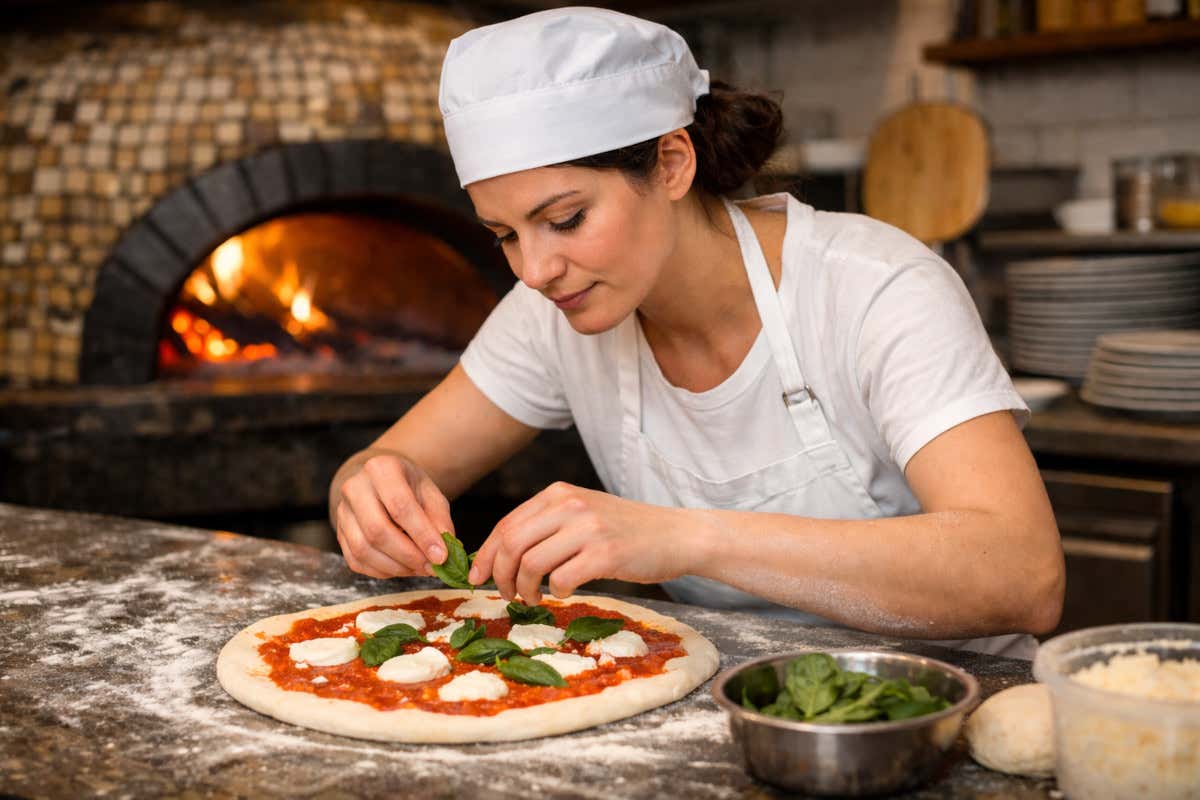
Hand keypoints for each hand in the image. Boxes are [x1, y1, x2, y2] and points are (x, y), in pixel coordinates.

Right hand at [335, 453, 453, 578]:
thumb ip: (439, 520)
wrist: (380, 481)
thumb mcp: (431, 494)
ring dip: (395, 567)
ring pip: (363, 549)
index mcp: (381, 468)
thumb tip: (442, 552)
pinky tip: (402, 568)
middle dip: (407, 555)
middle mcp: (355, 487)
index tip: (441, 556)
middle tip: (430, 567)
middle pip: (377, 530)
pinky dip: (382, 571)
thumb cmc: (409, 487)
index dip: (422, 535)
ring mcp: (343, 511)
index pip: (400, 505)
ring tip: (419, 568)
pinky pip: (356, 561)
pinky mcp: (339, 533)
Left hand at [469, 482, 691, 603]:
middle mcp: (570, 505)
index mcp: (558, 492)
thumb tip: (501, 557)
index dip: (486, 555)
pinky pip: (562, 579)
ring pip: (531, 563)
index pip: (506, 524)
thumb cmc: (627, 531)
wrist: (677, 535)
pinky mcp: (605, 554)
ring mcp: (588, 528)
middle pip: (512, 544)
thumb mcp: (583, 513)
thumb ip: (546, 526)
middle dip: (500, 575)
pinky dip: (556, 592)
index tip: (476, 577)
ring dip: (525, 588)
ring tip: (533, 598)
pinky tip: (565, 592)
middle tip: (505, 594)